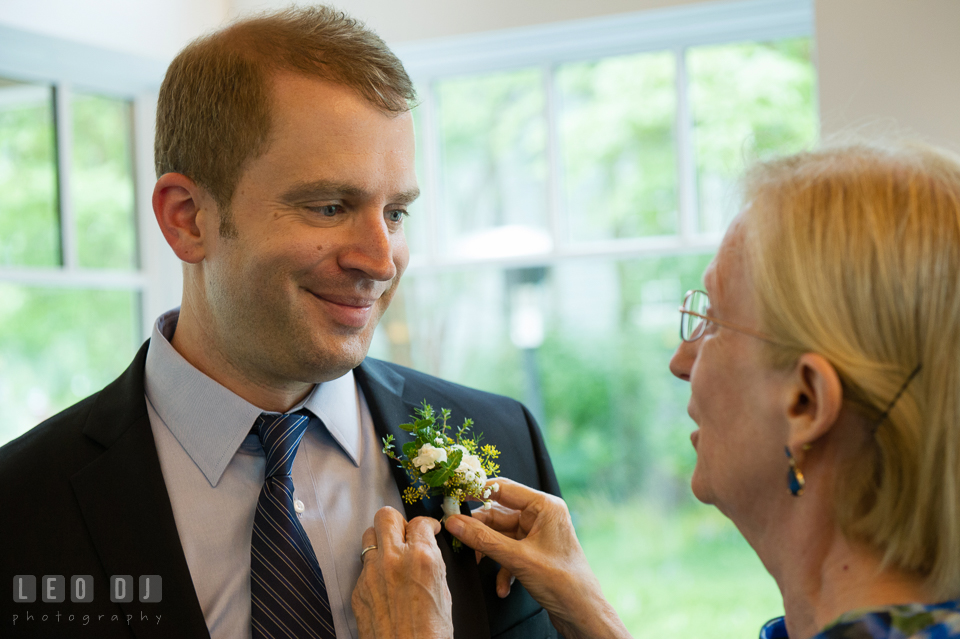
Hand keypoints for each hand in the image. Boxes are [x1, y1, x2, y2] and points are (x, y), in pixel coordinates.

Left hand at [352, 507, 453, 638]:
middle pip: (386, 516)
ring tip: (391, 553)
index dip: (426, 524)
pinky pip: (363, 566)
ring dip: (381, 540)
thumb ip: (434, 563)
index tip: (428, 529)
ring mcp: (371, 573)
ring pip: (369, 536)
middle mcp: (393, 559)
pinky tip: (384, 582)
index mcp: (421, 558)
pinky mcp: (358, 589)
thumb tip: (428, 549)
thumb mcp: (443, 591)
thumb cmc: (430, 634)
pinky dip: (374, 568)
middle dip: (398, 521)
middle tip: (405, 532)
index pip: (419, 521)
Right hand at [444, 478, 630, 638]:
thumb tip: (454, 523)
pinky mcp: (535, 553)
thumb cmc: (562, 582)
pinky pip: (510, 552)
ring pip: (501, 535)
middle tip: (456, 535)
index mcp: (544, 506)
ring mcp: (538, 535)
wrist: (583, 614)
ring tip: (477, 564)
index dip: (477, 491)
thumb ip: (483, 539)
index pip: (503, 488)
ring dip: (489, 552)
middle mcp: (542, 516)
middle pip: (499, 514)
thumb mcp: (517, 558)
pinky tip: (502, 586)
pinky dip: (502, 567)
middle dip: (479, 530)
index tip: (453, 496)